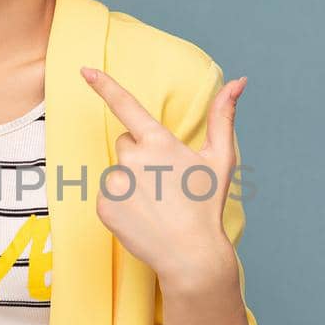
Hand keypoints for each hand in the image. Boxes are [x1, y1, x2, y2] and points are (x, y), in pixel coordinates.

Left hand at [80, 66, 246, 284]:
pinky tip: (141, 216)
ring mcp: (116, 183)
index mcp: (159, 142)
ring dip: (131, 182)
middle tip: (164, 182)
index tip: (85, 69)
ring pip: (118, 170)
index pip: (126, 106)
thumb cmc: (206, 204)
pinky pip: (107, 194)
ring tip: (155, 204)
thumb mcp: (220, 158)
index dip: (105, 85)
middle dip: (141, 155)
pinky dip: (120, 203)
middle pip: (126, 142)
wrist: (190, 254)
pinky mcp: (103, 205)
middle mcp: (133, 158)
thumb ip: (223, 116)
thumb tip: (239, 81)